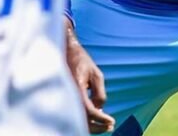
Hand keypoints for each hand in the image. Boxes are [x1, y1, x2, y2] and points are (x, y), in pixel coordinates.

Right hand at [65, 19, 114, 133]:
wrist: (66, 51)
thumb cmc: (82, 60)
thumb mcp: (96, 74)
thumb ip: (99, 93)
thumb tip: (100, 109)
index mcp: (76, 86)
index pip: (89, 110)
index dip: (101, 119)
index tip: (112, 121)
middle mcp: (68, 93)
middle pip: (82, 120)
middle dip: (98, 127)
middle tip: (111, 126)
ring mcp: (65, 96)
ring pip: (78, 119)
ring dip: (92, 125)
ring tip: (106, 125)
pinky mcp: (66, 97)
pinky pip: (75, 113)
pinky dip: (86, 119)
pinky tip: (96, 117)